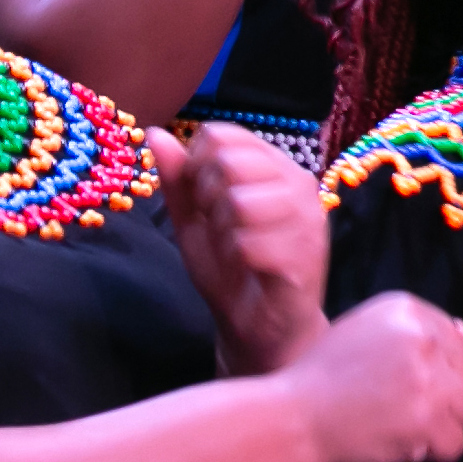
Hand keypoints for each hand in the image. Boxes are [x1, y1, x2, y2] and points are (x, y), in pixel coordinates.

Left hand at [149, 122, 330, 370]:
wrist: (261, 328)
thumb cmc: (231, 269)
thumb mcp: (193, 219)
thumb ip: (177, 179)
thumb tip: (155, 133)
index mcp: (274, 165)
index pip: (220, 135)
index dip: (195, 166)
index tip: (204, 200)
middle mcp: (299, 183)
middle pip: (228, 163)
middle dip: (207, 200)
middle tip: (221, 228)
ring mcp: (307, 218)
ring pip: (238, 203)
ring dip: (223, 233)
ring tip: (236, 249)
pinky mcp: (306, 255)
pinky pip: (247, 244)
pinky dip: (236, 260)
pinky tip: (249, 270)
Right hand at [289, 291, 462, 461]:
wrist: (291, 419)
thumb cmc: (324, 381)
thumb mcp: (364, 336)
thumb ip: (416, 334)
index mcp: (405, 309)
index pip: (457, 343)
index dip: (438, 374)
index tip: (403, 387)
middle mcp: (420, 336)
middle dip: (444, 401)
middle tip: (401, 412)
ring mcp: (426, 377)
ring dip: (440, 429)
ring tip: (401, 429)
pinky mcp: (425, 418)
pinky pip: (456, 444)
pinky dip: (431, 454)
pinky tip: (400, 446)